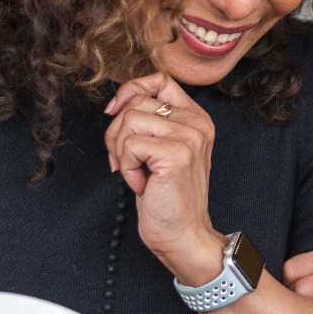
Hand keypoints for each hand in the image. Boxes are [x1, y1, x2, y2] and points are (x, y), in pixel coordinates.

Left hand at [104, 73, 222, 280]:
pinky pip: (130, 144)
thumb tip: (117, 103)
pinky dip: (127, 167)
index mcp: (196, 118)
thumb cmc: (166, 196)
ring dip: (121, 152)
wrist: (181, 234)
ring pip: (129, 120)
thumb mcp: (158, 149)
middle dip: (117, 132)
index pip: (160, 79)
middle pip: (136, 102)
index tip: (115, 112)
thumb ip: (149, 121)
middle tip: (125, 161)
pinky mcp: (176, 154)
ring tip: (137, 173)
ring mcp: (189, 137)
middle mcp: (197, 123)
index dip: (131, 90)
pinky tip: (142, 183)